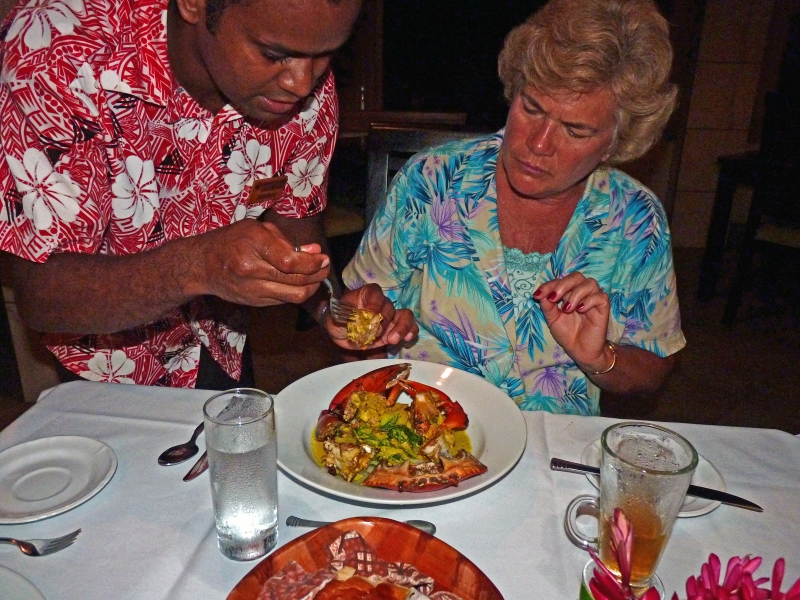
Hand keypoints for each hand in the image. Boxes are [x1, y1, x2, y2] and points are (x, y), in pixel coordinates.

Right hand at [193, 219, 329, 305]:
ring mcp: (253, 290)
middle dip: (318, 275)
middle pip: (296, 280)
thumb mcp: (257, 230)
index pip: (290, 262)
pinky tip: (300, 283)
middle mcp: (252, 270)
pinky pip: (285, 300)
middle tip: (325, 266)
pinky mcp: (255, 303)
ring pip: (294, 296)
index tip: (323, 258)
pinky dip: (297, 292)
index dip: (312, 263)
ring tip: (316, 277)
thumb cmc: (231, 241)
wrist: (202, 266)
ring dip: (312, 287)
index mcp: (253, 246)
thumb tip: (314, 252)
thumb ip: (286, 241)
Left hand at [325, 284, 418, 349]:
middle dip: (383, 321)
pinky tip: (408, 339)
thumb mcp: (334, 318)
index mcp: (365, 294)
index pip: (374, 293)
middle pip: (388, 307)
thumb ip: (341, 317)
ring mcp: (391, 316)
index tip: (370, 314)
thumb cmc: (338, 322)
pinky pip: (410, 326)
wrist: (344, 335)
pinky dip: (411, 331)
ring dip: (401, 327)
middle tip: (375, 334)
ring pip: (404, 315)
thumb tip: (351, 318)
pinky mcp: (396, 328)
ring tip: (392, 340)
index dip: (374, 303)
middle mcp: (381, 303)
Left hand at [533, 272, 611, 372]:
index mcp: (569, 293)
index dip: (549, 285)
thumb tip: (541, 293)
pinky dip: (589, 301)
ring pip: (590, 283)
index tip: (537, 295)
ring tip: (567, 309)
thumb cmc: (567, 334)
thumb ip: (547, 305)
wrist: (580, 351)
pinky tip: (580, 310)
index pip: (560, 280)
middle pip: (576, 276)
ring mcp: (594, 299)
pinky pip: (601, 296)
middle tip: (554, 298)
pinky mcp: (604, 308)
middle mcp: (582, 293)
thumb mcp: (552, 319)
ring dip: (575, 293)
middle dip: (563, 285)